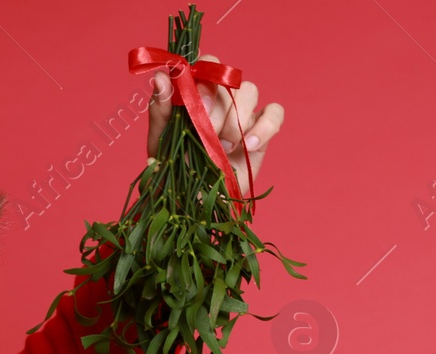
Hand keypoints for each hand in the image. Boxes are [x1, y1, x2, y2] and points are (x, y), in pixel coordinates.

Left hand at [145, 52, 284, 198]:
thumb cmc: (175, 173)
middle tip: (208, 134)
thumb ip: (160, 109)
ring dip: (237, 118)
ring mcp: (242, 113)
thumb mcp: (161, 143)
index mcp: (195, 94)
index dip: (205, 77)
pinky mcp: (262, 131)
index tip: (198, 104)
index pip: (206, 64)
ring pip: (251, 90)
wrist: (195, 206)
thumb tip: (161, 76)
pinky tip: (249, 145)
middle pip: (229, 78)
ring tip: (225, 146)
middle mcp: (220, 98)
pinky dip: (265, 126)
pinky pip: (275, 112)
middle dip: (218, 107)